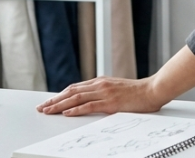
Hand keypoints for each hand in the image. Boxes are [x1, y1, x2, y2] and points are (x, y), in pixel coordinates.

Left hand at [37, 76, 166, 116]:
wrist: (153, 90)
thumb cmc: (138, 92)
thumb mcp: (117, 89)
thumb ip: (104, 92)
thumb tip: (91, 99)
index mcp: (100, 82)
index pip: (74, 88)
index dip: (60, 95)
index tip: (49, 102)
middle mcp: (99, 85)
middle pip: (71, 92)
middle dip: (54, 101)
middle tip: (42, 108)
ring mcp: (104, 92)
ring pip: (76, 98)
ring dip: (60, 105)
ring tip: (48, 111)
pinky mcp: (110, 102)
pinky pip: (89, 105)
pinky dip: (76, 109)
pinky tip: (66, 113)